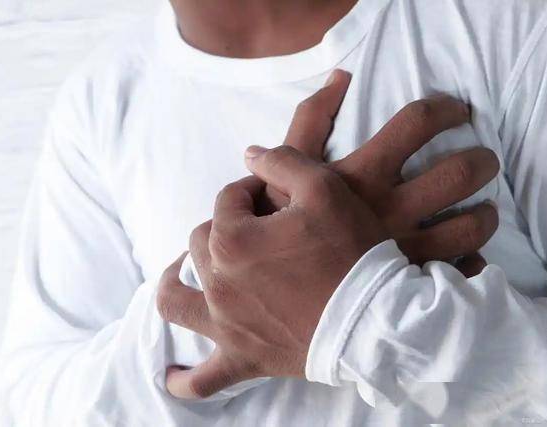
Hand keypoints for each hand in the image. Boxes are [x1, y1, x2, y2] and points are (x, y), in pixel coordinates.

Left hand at [157, 72, 501, 398]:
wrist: (377, 319)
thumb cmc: (352, 252)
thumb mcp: (325, 189)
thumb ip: (281, 162)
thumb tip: (249, 154)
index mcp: (232, 239)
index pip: (228, 200)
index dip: (250, 190)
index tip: (272, 194)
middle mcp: (217, 282)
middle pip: (203, 240)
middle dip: (224, 225)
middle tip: (255, 227)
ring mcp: (225, 324)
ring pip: (179, 299)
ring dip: (178, 281)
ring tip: (181, 273)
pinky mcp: (243, 358)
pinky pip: (202, 379)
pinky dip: (184, 379)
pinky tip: (170, 377)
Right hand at [265, 70, 498, 275]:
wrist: (276, 281)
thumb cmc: (284, 220)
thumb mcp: (289, 163)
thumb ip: (311, 118)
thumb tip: (341, 77)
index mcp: (363, 175)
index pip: (417, 123)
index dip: (445, 109)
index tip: (456, 112)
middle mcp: (390, 209)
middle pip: (460, 174)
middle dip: (482, 162)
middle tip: (483, 161)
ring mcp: (403, 249)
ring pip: (470, 227)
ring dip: (485, 215)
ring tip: (482, 210)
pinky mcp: (408, 281)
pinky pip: (458, 271)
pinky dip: (469, 263)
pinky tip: (465, 256)